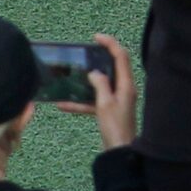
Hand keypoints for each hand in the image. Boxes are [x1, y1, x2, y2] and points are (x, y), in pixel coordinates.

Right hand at [55, 34, 138, 152]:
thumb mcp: (104, 104)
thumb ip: (100, 85)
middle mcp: (125, 90)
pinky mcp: (111, 111)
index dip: (110, 44)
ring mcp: (118, 100)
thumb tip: (94, 72)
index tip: (96, 37)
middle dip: (99, 59)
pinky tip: (64, 105)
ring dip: (86, 82)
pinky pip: (95, 102)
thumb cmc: (114, 128)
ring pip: (101, 85)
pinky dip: (82, 102)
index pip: (121, 56)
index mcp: (126, 85)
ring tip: (71, 77)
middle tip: (85, 54)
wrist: (119, 153)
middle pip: (113, 68)